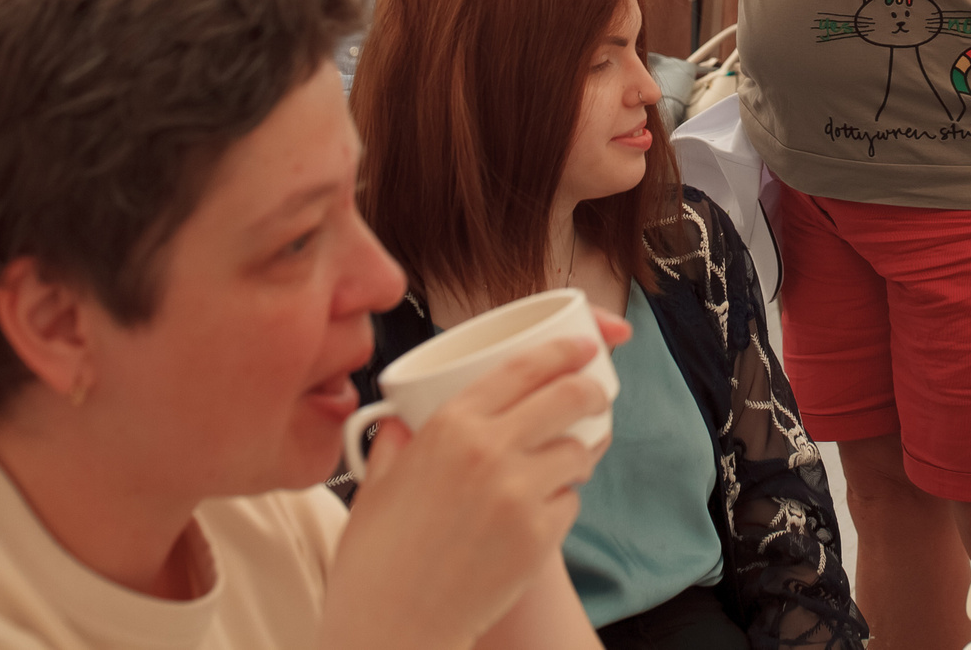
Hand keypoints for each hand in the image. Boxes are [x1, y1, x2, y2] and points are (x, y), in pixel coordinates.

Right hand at [323, 326, 626, 649]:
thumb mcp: (376, 485)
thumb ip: (395, 443)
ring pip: (576, 452)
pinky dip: (559, 505)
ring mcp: (519, 493)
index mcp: (449, 425)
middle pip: (568, 397)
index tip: (581, 348)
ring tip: (555, 470)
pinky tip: (534, 518)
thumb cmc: (377, 560)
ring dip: (573, 456)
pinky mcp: (539, 536)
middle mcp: (489, 450)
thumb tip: (401, 423)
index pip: (523, 368)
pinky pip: (570, 504)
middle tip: (594, 396)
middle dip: (589, 391)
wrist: (392, 626)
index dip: (561, 352)